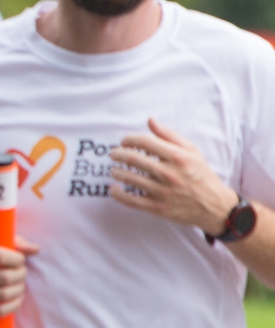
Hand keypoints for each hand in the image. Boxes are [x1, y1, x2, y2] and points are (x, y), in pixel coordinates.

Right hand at [0, 236, 39, 315]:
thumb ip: (11, 242)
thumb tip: (35, 249)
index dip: (16, 259)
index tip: (20, 259)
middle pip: (4, 277)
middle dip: (20, 275)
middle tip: (22, 272)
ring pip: (3, 294)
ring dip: (19, 290)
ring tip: (20, 285)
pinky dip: (13, 305)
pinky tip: (17, 299)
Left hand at [109, 119, 238, 233]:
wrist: (214, 205)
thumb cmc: (200, 174)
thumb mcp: (191, 151)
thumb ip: (169, 135)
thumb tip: (150, 120)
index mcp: (178, 157)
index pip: (145, 142)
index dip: (129, 140)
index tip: (124, 142)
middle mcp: (169, 173)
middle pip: (133, 159)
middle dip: (118, 154)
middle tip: (113, 154)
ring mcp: (162, 192)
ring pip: (129, 178)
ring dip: (116, 172)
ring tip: (114, 170)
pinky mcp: (157, 207)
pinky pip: (131, 200)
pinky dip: (117, 194)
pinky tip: (113, 189)